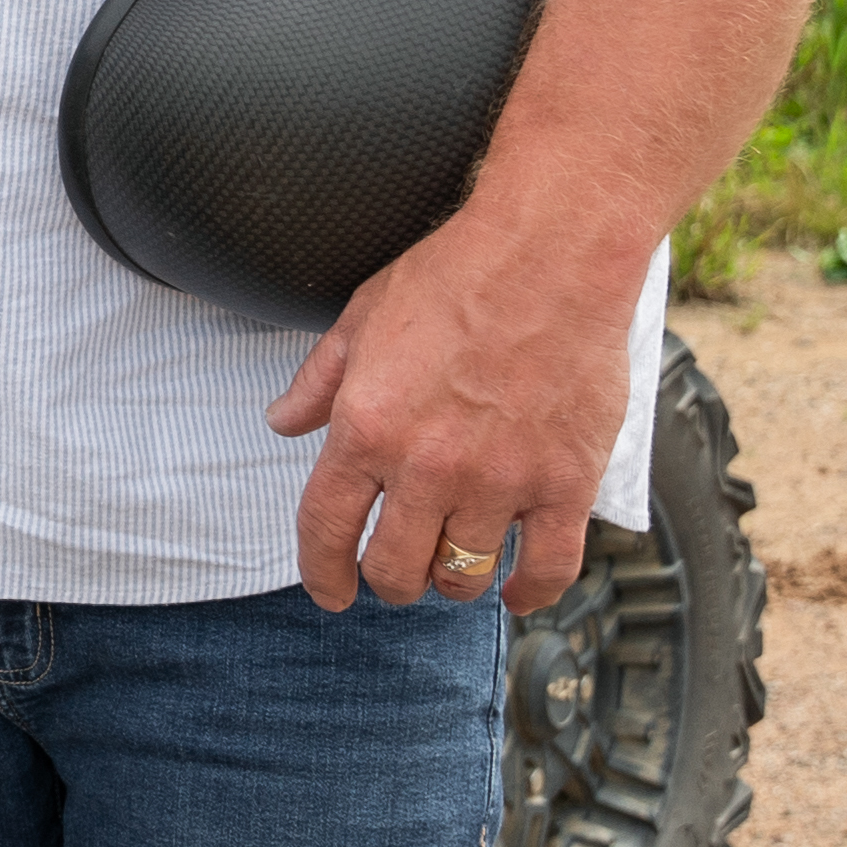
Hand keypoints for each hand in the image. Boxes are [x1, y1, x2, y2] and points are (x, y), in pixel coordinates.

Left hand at [268, 193, 647, 614]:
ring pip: (464, 575)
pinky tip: (515, 590)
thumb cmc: (456, 275)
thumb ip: (318, 381)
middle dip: (389, 581)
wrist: (551, 254)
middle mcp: (427, 466)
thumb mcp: (360, 320)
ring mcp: (499, 480)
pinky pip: (547, 567)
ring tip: (452, 566)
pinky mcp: (564, 482)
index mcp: (366, 428)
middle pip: (396, 568)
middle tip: (398, 571)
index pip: (325, 530)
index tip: (330, 592)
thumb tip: (282, 421)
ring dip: (452, 581)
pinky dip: (529, 592)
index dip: (322, 574)